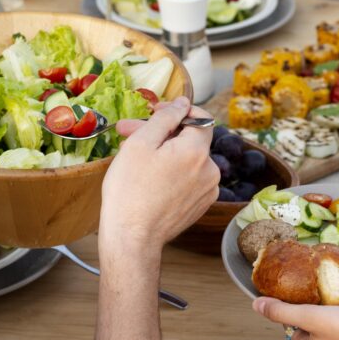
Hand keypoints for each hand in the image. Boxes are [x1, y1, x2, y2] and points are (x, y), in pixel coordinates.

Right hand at [98, 97, 218, 256]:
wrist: (132, 237)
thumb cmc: (130, 190)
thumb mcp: (141, 143)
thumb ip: (165, 117)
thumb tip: (183, 102)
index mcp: (197, 151)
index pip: (200, 118)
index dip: (177, 110)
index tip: (155, 112)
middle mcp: (210, 170)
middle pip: (189, 140)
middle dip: (161, 133)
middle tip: (128, 133)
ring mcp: (207, 190)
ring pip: (187, 160)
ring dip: (164, 153)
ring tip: (133, 157)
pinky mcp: (200, 205)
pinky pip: (188, 179)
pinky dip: (171, 172)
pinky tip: (147, 177)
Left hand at [252, 297, 338, 339]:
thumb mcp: (308, 315)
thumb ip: (282, 310)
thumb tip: (256, 305)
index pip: (293, 327)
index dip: (300, 311)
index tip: (311, 302)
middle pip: (310, 330)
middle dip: (317, 316)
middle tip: (327, 304)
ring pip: (328, 333)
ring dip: (333, 321)